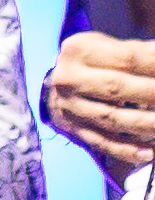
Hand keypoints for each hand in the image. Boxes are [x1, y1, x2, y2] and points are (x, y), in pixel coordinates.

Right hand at [50, 33, 154, 171]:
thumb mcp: (104, 46)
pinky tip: (149, 153)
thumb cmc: (89, 63)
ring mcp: (71, 107)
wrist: (55, 86)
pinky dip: (128, 151)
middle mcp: (70, 78)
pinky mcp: (75, 130)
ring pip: (112, 119)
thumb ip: (134, 52)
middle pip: (118, 88)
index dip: (154, 65)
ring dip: (145, 124)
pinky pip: (104, 144)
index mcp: (79, 50)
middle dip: (151, 93)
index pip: (126, 58)